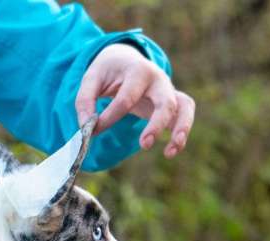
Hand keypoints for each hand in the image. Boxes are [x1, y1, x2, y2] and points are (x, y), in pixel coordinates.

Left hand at [75, 43, 194, 157]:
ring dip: (182, 128)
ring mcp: (168, 89)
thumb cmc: (107, 71)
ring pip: (184, 106)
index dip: (109, 118)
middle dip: (157, 124)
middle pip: (165, 101)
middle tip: (144, 145)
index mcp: (137, 70)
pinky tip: (171, 151)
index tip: (94, 130)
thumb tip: (86, 127)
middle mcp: (158, 79)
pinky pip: (184, 114)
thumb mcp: (91, 79)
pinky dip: (182, 131)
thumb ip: (84, 101)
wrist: (124, 59)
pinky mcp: (172, 100)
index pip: (126, 99)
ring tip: (170, 152)